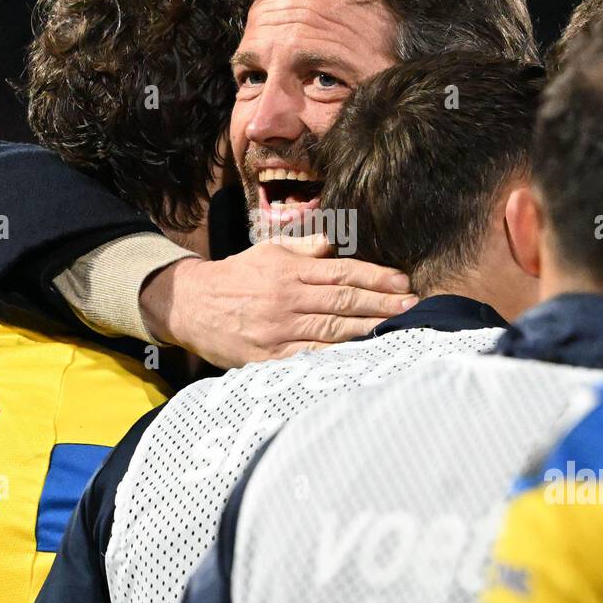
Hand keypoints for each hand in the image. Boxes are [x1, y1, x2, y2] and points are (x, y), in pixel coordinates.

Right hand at [140, 241, 416, 367]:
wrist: (189, 305)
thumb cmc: (233, 277)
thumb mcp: (266, 252)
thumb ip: (303, 249)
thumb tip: (333, 245)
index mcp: (289, 271)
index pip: (341, 272)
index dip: (375, 277)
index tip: (402, 282)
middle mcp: (287, 298)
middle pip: (343, 301)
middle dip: (382, 303)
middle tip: (413, 306)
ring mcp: (278, 329)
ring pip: (332, 329)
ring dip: (368, 329)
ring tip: (398, 329)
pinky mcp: (267, 357)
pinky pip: (307, 358)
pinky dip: (335, 358)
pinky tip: (360, 358)